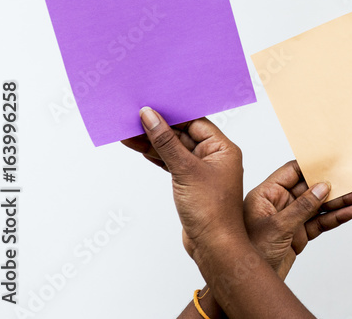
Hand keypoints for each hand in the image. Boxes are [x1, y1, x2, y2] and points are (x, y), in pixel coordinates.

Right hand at [138, 108, 245, 256]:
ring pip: (175, 150)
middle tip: (133, 118)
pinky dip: (157, 157)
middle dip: (159, 127)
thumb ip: (166, 142)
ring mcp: (202, 171)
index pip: (196, 122)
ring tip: (128, 132)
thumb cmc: (210, 210)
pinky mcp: (191, 184)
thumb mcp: (185, 170)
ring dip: (154, 142)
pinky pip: (172, 164)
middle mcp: (215, 157)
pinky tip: (141, 149)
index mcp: (223, 148)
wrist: (213, 246)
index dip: (173, 113)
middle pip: (183, 134)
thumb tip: (150, 116)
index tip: (151, 106)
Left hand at [243, 161, 351, 278]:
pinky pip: (320, 222)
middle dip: (336, 185)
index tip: (334, 160)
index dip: (314, 164)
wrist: (245, 285)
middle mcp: (279, 204)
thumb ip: (302, 207)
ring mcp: (290, 219)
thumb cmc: (248, 255)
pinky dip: (336, 217)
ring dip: (342, 201)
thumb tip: (322, 187)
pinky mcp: (299, 235)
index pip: (293, 171)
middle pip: (312, 188)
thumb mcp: (276, 228)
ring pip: (320, 206)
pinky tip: (351, 211)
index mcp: (266, 194)